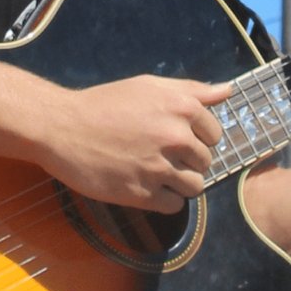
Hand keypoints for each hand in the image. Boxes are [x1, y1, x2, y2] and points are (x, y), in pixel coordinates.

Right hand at [32, 75, 228, 213]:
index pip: (214, 134)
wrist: (62, 127)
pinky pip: (174, 205)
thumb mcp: (149, 86)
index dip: (197, 137)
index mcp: (182, 108)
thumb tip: (228, 90)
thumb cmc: (106, 103)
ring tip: (155, 173)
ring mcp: (159, 168)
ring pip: (194, 187)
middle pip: (205, 162)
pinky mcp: (142, 194)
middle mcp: (176, 137)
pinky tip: (146, 186)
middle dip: (187, 161)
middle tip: (160, 154)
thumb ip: (193, 89)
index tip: (174, 137)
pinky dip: (164, 199)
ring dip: (180, 183)